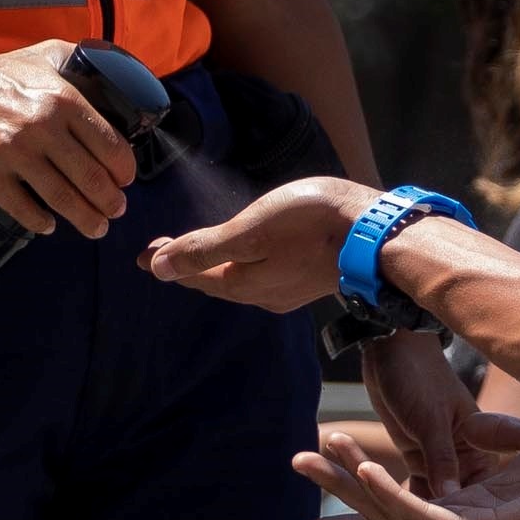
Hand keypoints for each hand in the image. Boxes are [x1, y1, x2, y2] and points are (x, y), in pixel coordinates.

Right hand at [0, 39, 136, 235]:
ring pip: (63, 199)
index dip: (124, 170)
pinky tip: (48, 224)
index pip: (110, 145)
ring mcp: (13, 153)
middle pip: (92, 178)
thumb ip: (78, 64)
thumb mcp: (40, 57)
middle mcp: (42, 127)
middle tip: (115, 209)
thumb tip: (112, 78)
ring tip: (95, 226)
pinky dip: (41, 223)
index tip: (125, 179)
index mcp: (62, 98)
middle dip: (111, 202)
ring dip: (86, 219)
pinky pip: (24, 209)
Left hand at [143, 174, 369, 311]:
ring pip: (238, 281)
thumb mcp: (249, 231)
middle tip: (161, 253)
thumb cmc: (312, 224)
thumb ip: (204, 249)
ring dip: (214, 267)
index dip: (166, 261)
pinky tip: (247, 259)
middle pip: (213, 281)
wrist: (377, 236)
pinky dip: (242, 266)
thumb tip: (157, 268)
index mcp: (241, 284)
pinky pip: (262, 276)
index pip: (192, 274)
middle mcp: (261, 295)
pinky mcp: (308, 279)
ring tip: (198, 255)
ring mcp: (287, 290)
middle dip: (187, 266)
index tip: (142, 254)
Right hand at [301, 410, 519, 519]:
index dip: (361, 482)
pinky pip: (423, 515)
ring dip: (353, 481)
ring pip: (394, 511)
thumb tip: (472, 426)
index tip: (326, 459)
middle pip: (384, 509)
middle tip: (292, 460)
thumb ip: (497, 437)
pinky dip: (391, 492)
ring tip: (316, 452)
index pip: (403, 498)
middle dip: (336, 486)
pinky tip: (365, 467)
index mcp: (471, 507)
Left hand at [360, 326, 485, 495]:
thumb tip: (450, 499)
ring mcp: (438, 458)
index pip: (475, 499)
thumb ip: (441, 457)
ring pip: (429, 502)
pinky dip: (402, 507)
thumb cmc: (416, 374)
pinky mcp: (416, 454)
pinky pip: (410, 488)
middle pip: (453, 508)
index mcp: (477, 449)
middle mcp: (462, 459)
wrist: (391, 346)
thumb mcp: (431, 417)